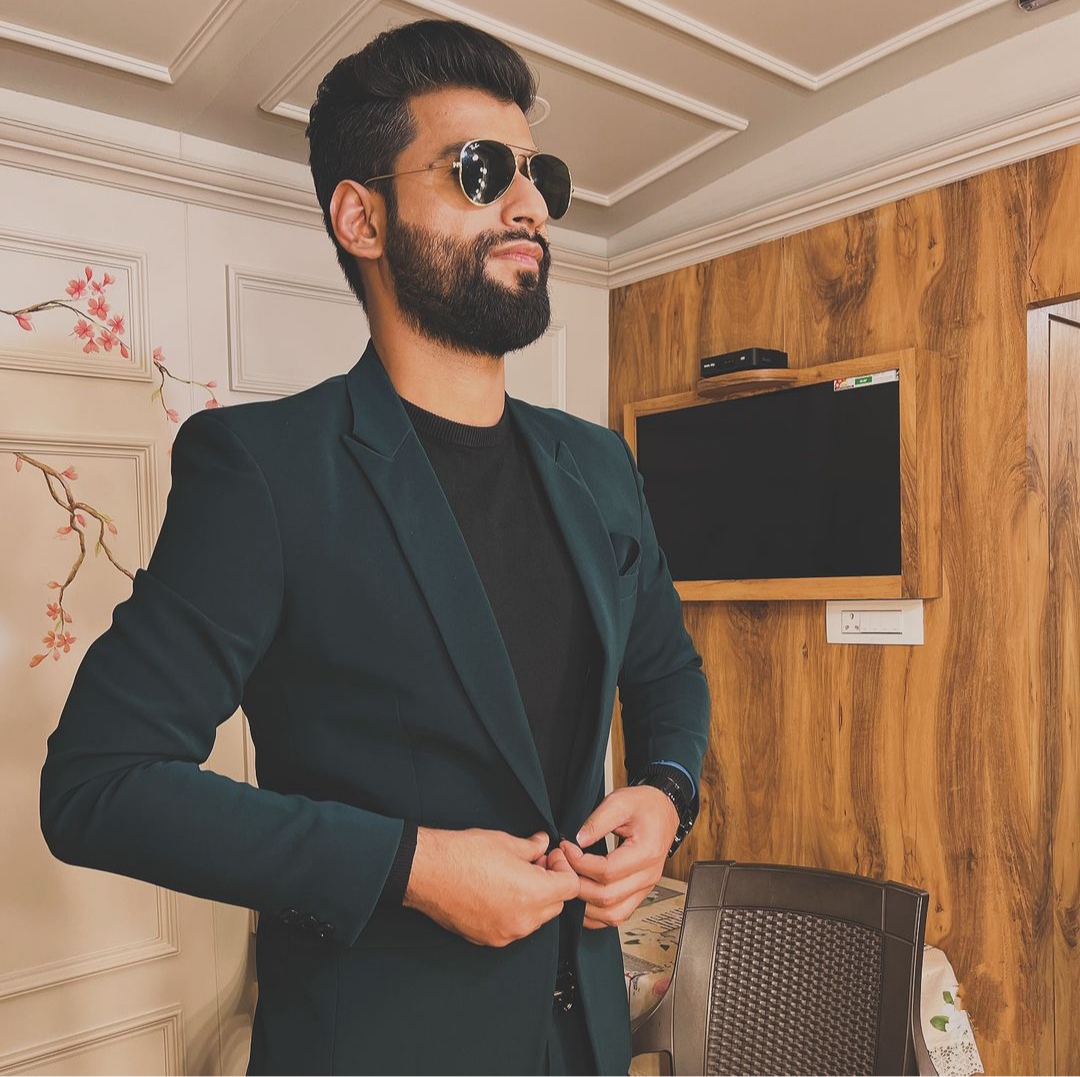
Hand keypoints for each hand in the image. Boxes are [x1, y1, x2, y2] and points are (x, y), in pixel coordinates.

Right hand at [403, 827, 579, 946]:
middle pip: (556, 905)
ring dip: (534, 899)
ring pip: (536, 919)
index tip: (551, 857)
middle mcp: (523, 920)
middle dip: (551, 884)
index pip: (570, 887)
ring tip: (515, 877)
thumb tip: (542, 844)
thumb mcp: (505, 842)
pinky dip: (514, 912)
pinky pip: (514, 927)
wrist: (427, 873)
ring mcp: (505, 933)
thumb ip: (531, 847)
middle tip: (535, 864)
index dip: (564, 868)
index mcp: (533, 894)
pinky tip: (499, 892)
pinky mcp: (488, 939)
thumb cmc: (463, 855)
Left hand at [558, 785, 678, 928]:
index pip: (607, 871)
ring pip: (612, 914)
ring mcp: (645, 887)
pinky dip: (597, 914)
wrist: (663, 810)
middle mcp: (648, 875)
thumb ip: (597, 821)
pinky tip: (582, 899)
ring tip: (570, 883)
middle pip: (607, 897)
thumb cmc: (645, 805)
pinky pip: (618, 914)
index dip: (580, 863)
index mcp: (646, 852)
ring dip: (585, 905)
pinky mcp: (639, 892)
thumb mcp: (620, 801)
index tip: (566, 849)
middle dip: (577, 884)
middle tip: (561, 866)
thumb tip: (577, 841)